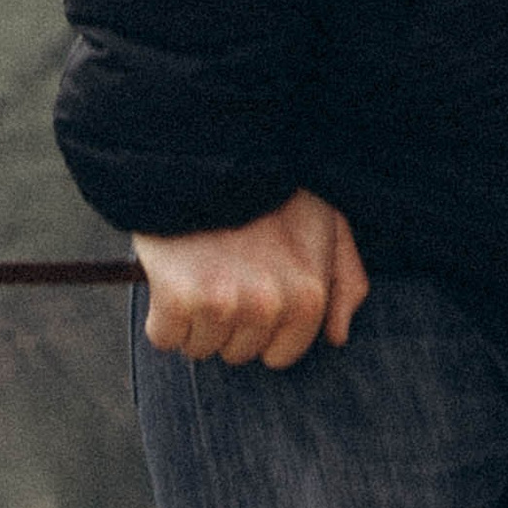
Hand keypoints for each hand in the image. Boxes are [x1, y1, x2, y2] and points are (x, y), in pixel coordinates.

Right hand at [132, 187, 369, 367]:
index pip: (281, 354)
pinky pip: (165, 337)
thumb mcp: (328, 224)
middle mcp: (270, 306)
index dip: (264, 328)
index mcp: (309, 296)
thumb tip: (338, 336)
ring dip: (195, 318)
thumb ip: (345, 281)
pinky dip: (162, 315)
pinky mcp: (179, 298)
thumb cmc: (274, 188)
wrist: (211, 153)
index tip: (253, 292)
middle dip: (230, 321)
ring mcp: (224, 303)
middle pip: (237, 353)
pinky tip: (173, 276)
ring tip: (201, 268)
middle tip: (225, 270)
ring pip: (200, 347)